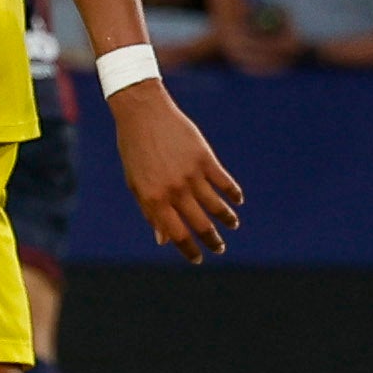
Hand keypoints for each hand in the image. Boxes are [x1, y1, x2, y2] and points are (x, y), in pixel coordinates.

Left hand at [110, 79, 242, 260]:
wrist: (143, 113)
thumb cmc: (135, 150)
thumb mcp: (136, 184)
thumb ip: (151, 212)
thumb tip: (163, 240)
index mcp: (154, 199)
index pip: (177, 235)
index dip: (189, 250)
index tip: (198, 259)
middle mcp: (174, 190)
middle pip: (200, 225)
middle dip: (212, 241)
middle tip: (220, 248)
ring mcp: (191, 174)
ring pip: (216, 206)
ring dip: (227, 220)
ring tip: (232, 225)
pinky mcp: (205, 158)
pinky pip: (224, 182)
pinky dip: (233, 194)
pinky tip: (237, 201)